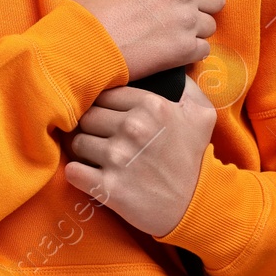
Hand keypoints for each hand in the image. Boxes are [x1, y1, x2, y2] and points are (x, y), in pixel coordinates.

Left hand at [62, 75, 217, 237]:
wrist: (196, 206)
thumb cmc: (194, 159)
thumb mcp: (201, 114)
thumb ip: (185, 85)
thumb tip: (170, 69)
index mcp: (150, 105)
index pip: (105, 93)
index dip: (105, 106)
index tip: (109, 118)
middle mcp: (132, 128)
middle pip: (87, 115)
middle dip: (93, 127)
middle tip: (102, 138)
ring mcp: (118, 158)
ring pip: (77, 141)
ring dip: (85, 150)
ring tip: (99, 158)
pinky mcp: (108, 187)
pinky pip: (73, 171)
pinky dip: (77, 174)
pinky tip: (89, 175)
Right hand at [70, 0, 228, 79]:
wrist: (85, 42)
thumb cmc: (92, 2)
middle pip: (217, 0)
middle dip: (202, 6)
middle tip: (178, 13)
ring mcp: (186, 23)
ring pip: (210, 26)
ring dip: (194, 30)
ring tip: (168, 33)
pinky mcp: (183, 50)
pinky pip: (203, 50)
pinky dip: (190, 52)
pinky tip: (169, 49)